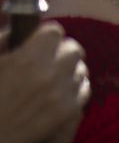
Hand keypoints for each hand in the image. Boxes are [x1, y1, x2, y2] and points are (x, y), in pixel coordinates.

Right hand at [0, 23, 89, 142]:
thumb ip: (2, 40)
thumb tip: (18, 31)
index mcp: (27, 59)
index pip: (54, 31)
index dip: (44, 35)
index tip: (38, 41)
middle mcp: (50, 74)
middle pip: (74, 48)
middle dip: (61, 51)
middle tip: (48, 58)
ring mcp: (62, 94)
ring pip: (81, 69)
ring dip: (68, 70)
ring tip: (52, 77)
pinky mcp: (68, 111)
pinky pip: (85, 88)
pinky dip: (74, 87)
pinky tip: (59, 91)